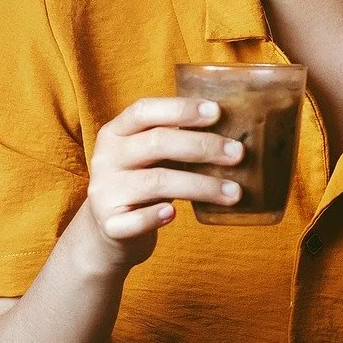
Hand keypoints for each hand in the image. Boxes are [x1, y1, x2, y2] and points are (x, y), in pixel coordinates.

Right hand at [81, 95, 244, 271]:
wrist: (109, 233)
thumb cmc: (142, 185)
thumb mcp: (149, 157)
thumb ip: (175, 140)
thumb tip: (235, 129)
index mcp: (115, 133)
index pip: (144, 111)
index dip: (180, 109)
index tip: (217, 111)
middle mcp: (106, 158)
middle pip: (156, 143)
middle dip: (202, 146)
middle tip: (238, 154)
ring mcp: (105, 192)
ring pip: (156, 182)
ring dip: (201, 186)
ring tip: (234, 192)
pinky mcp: (110, 225)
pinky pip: (135, 220)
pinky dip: (155, 217)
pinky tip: (175, 214)